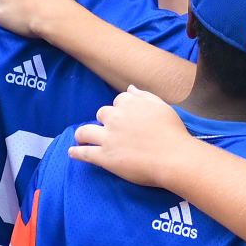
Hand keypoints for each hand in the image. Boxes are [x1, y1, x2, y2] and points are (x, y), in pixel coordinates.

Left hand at [69, 86, 194, 186]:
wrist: (173, 157)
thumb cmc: (172, 132)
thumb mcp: (161, 106)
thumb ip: (143, 96)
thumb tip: (129, 88)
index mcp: (129, 103)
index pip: (119, 101)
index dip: (121, 109)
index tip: (125, 117)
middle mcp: (115, 118)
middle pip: (102, 114)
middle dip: (105, 120)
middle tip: (112, 131)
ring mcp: (108, 138)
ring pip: (85, 131)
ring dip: (82, 134)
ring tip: (81, 138)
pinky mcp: (105, 157)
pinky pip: (85, 153)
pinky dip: (76, 152)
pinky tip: (72, 152)